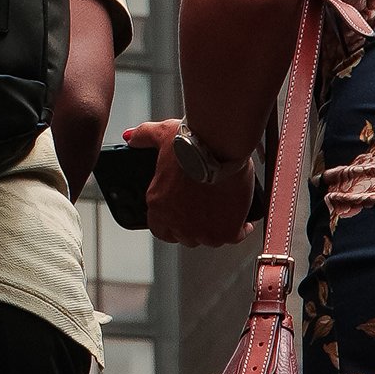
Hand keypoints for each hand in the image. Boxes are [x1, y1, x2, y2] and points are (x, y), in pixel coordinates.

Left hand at [135, 115, 256, 249]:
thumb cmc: (192, 141)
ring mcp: (202, 230)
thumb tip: (131, 138)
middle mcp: (177, 222)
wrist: (220, 146)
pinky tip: (243, 221)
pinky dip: (240, 229)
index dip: (172, 223)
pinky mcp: (225, 231)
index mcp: (158, 204)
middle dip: (194, 225)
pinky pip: (234, 237)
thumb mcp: (162, 134)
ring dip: (216, 228)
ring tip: (224, 213)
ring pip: (209, 239)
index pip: (160, 228)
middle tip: (206, 210)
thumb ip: (144, 136)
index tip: (183, 214)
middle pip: (185, 236)